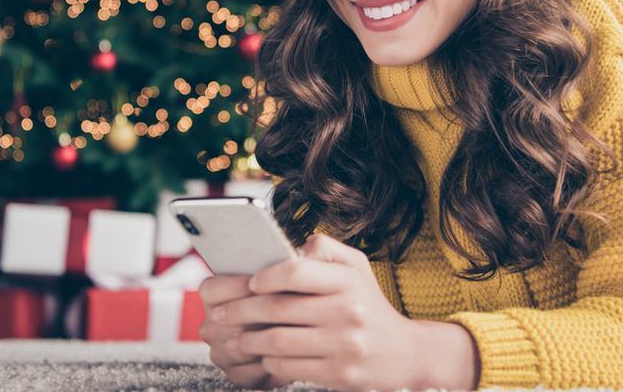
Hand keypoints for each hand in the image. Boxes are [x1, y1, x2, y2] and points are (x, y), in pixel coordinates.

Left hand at [206, 233, 426, 390]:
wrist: (403, 353)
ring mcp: (344, 345)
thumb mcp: (357, 267)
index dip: (265, 277)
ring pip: (278, 341)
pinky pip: (289, 367)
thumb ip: (324, 249)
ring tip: (235, 337)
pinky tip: (262, 356)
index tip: (249, 283)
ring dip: (248, 340)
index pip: (296, 272)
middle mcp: (348, 310)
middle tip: (219, 314)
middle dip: (241, 311)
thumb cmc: (368, 305)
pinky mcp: (339, 374)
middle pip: (278, 309)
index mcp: (348, 280)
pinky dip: (268, 362)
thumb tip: (288, 248)